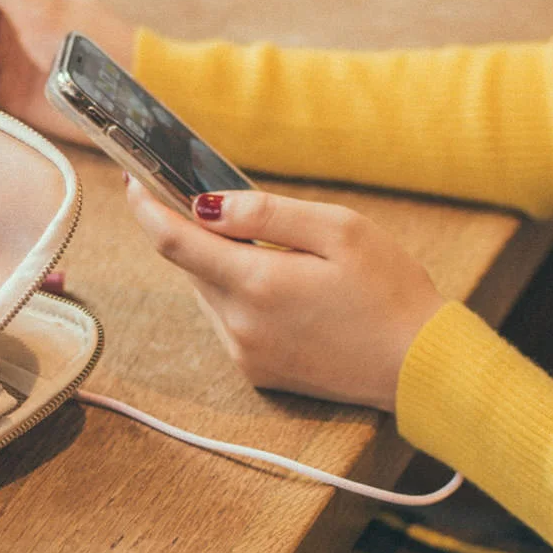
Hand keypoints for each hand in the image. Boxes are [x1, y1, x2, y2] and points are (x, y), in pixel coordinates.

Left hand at [125, 181, 444, 411]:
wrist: (420, 368)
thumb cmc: (391, 292)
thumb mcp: (339, 230)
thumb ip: (267, 214)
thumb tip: (207, 204)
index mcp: (256, 285)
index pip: (174, 242)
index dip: (147, 208)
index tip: (133, 181)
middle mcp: (239, 326)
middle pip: (191, 267)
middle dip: (191, 231)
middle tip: (206, 199)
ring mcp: (246, 354)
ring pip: (208, 294)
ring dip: (218, 264)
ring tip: (257, 243)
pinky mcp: (258, 372)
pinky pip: (228, 321)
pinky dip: (237, 294)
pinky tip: (277, 283)